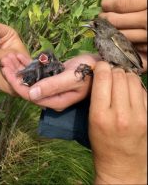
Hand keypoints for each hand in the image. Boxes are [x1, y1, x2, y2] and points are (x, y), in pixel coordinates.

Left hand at [1, 53, 98, 110]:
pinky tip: (20, 56)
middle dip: (14, 74)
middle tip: (4, 58)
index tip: (6, 69)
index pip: (29, 95)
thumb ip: (52, 86)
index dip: (16, 83)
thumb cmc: (90, 71)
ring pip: (30, 80)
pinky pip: (37, 73)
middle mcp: (51, 97)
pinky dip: (28, 65)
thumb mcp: (72, 78)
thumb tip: (31, 94)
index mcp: (55, 101)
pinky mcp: (52, 78)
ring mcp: (51, 88)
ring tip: (9, 55)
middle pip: (26, 87)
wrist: (102, 65)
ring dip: (19, 68)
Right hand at [89, 62, 146, 184]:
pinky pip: (143, 90)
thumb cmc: (102, 141)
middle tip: (110, 75)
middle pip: (119, 75)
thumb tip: (102, 71)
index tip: (100, 67)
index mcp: (100, 115)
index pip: (103, 77)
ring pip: (133, 79)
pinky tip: (130, 94)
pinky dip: (136, 87)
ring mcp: (138, 116)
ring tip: (121, 83)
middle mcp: (120, 115)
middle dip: (113, 71)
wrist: (122, 166)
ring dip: (125, 77)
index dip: (101, 67)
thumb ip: (96, 95)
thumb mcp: (91, 119)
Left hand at [100, 0, 146, 69]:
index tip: (103, 4)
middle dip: (105, 20)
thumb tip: (116, 4)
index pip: (123, 4)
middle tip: (100, 19)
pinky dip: (125, 50)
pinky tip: (119, 47)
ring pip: (124, 38)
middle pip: (118, 21)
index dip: (109, 4)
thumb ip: (142, 1)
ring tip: (105, 32)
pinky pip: (136, 53)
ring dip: (110, 35)